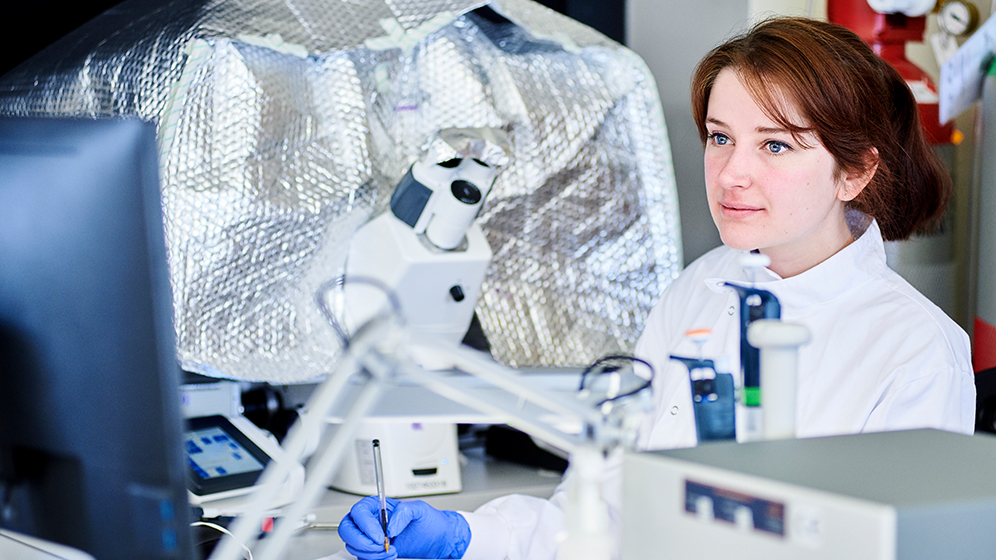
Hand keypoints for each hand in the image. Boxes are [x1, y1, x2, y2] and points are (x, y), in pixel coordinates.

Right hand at [338, 496, 470, 558]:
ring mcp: (369, 538)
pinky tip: (389, 556)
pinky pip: (362, 557)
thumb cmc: (429, 522)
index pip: (358, 513)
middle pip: (347, 530)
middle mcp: (370, 521)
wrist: (437, 540)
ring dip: (370, 552)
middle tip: (381, 546)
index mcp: (377, 506)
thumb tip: (389, 526)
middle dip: (362, 541)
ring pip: (353, 546)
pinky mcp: (373, 552)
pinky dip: (374, 559)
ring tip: (389, 550)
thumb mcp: (420, 509)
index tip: (381, 536)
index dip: (366, 526)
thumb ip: (404, 511)